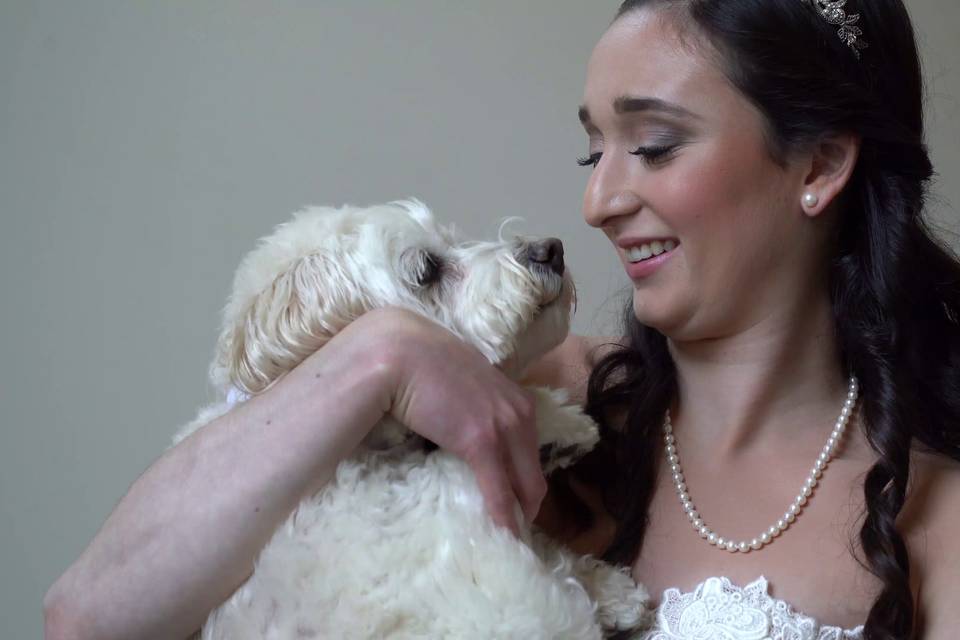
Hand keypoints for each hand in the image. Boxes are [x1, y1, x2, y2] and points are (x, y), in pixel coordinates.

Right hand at [367, 307, 546, 534]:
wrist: (400, 350)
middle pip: (535, 473)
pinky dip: (503, 518)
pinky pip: (499, 491)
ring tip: (509, 539)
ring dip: (518, 516)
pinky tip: (503, 537)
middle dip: (527, 505)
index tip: (515, 501)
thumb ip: (473, 401)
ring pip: (525, 486)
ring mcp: (503, 426)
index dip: (524, 479)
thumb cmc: (421, 362)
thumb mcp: (462, 380)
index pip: (531, 450)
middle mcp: (519, 411)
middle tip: (514, 530)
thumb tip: (462, 423)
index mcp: (516, 397)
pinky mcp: (482, 442)